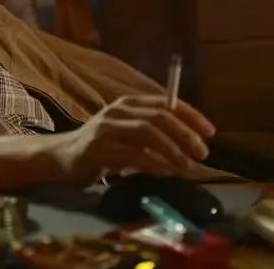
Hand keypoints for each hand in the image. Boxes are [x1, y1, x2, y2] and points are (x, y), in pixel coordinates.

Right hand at [47, 95, 215, 184]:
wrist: (63, 156)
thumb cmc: (102, 145)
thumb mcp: (129, 133)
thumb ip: (154, 133)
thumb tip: (190, 142)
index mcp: (130, 103)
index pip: (167, 102)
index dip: (191, 115)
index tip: (210, 131)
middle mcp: (119, 110)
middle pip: (159, 116)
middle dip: (185, 133)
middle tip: (202, 152)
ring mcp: (107, 127)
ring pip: (147, 133)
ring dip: (172, 150)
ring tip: (187, 165)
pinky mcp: (99, 148)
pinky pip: (132, 155)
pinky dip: (153, 164)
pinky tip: (166, 172)